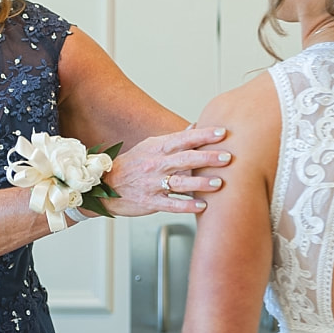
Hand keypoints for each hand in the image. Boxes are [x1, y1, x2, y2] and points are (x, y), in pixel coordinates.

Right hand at [101, 126, 229, 215]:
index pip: (184, 139)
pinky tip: (202, 206)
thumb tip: (195, 127)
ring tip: (219, 183)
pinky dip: (187, 205)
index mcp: (157, 148)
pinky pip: (171, 204)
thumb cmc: (132, 165)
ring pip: (180, 183)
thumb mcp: (150, 146)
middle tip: (227, 157)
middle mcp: (156, 164)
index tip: (222, 132)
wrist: (106, 186)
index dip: (203, 135)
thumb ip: (174, 139)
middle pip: (185, 159)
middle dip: (207, 158)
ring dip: (200, 183)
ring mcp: (153, 184)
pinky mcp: (151, 202)